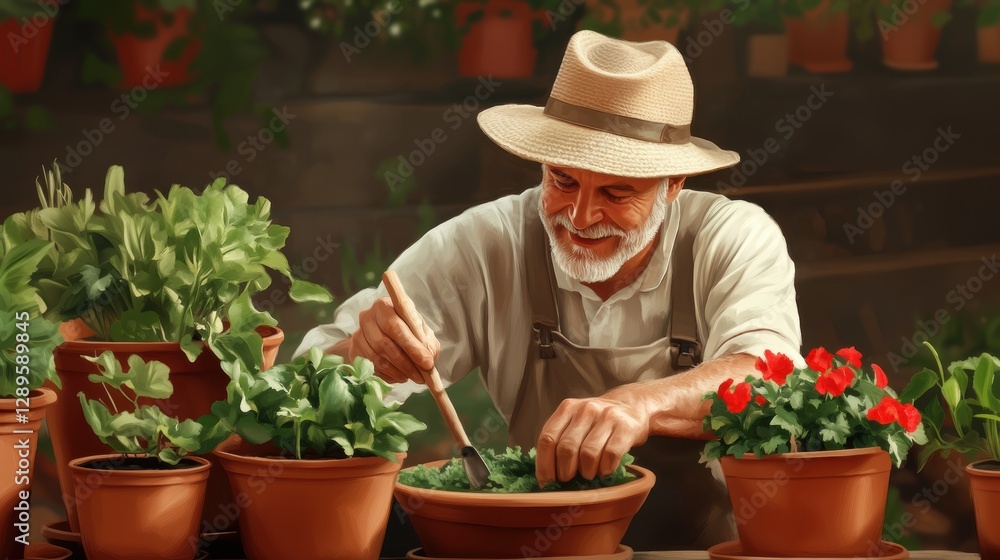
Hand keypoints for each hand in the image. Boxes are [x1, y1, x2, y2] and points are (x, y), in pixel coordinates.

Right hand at [348, 296, 440, 383]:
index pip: (396, 326)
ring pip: (378, 358)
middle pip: (384, 343)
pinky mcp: (354, 351)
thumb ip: (427, 343)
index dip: (412, 346)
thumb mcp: (421, 332)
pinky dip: (389, 375)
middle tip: (421, 376)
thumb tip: (428, 359)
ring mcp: (358, 335)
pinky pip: (372, 368)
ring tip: (413, 377)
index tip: (427, 363)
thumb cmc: (406, 330)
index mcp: (385, 306)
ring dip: (398, 371)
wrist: (382, 335)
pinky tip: (400, 376)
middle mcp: (367, 317)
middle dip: (406, 363)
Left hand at [535, 396, 649, 487]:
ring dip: (587, 472)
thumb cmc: (598, 422)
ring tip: (590, 474)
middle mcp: (585, 410)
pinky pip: (611, 455)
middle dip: (565, 472)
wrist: (632, 407)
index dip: (544, 465)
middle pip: (566, 448)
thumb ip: (560, 441)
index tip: (547, 481)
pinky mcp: (626, 427)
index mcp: (567, 408)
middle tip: (569, 480)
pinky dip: (606, 468)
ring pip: (588, 454)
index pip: (547, 439)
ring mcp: (606, 417)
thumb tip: (546, 477)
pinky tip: (605, 470)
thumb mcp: (575, 422)